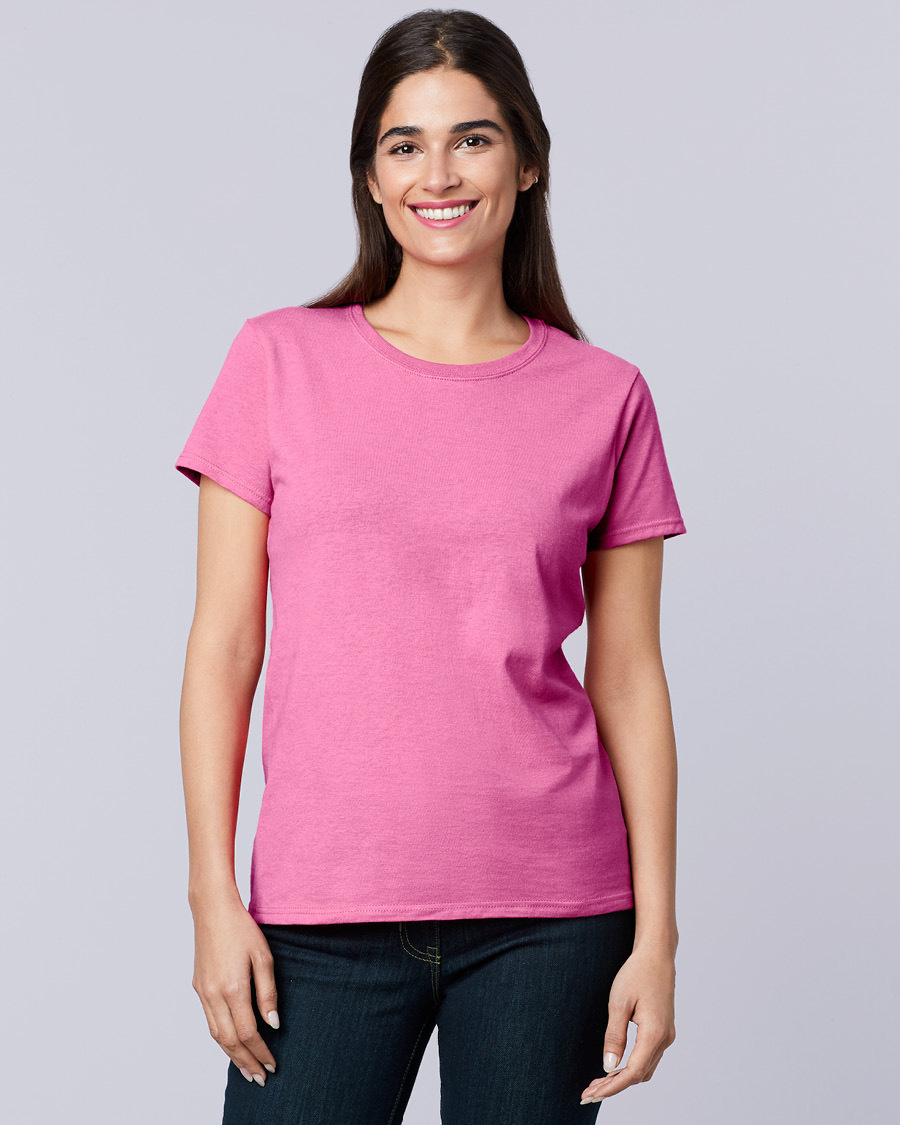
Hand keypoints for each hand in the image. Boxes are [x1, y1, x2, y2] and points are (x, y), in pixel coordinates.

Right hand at [191, 892, 279, 1085]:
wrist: (212, 910)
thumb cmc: (242, 929)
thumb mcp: (264, 957)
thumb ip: (268, 994)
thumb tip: (273, 1025)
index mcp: (232, 989)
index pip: (248, 1033)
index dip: (261, 1052)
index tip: (272, 1064)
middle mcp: (213, 995)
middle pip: (230, 1041)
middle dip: (246, 1062)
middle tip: (260, 1078)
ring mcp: (203, 993)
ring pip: (216, 1035)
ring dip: (231, 1055)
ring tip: (246, 1069)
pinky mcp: (198, 987)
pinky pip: (210, 1021)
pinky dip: (221, 1038)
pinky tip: (231, 1044)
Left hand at [579, 947, 675, 1103]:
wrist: (657, 955)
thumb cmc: (636, 973)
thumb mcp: (619, 1002)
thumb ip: (614, 1036)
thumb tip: (609, 1066)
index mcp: (654, 1033)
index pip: (632, 1072)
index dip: (612, 1086)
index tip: (592, 1094)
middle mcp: (665, 1039)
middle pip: (639, 1075)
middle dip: (614, 1086)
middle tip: (588, 1092)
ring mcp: (666, 1035)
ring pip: (644, 1069)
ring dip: (622, 1078)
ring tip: (597, 1083)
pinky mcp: (664, 1031)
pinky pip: (647, 1057)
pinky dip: (631, 1066)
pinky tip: (614, 1067)